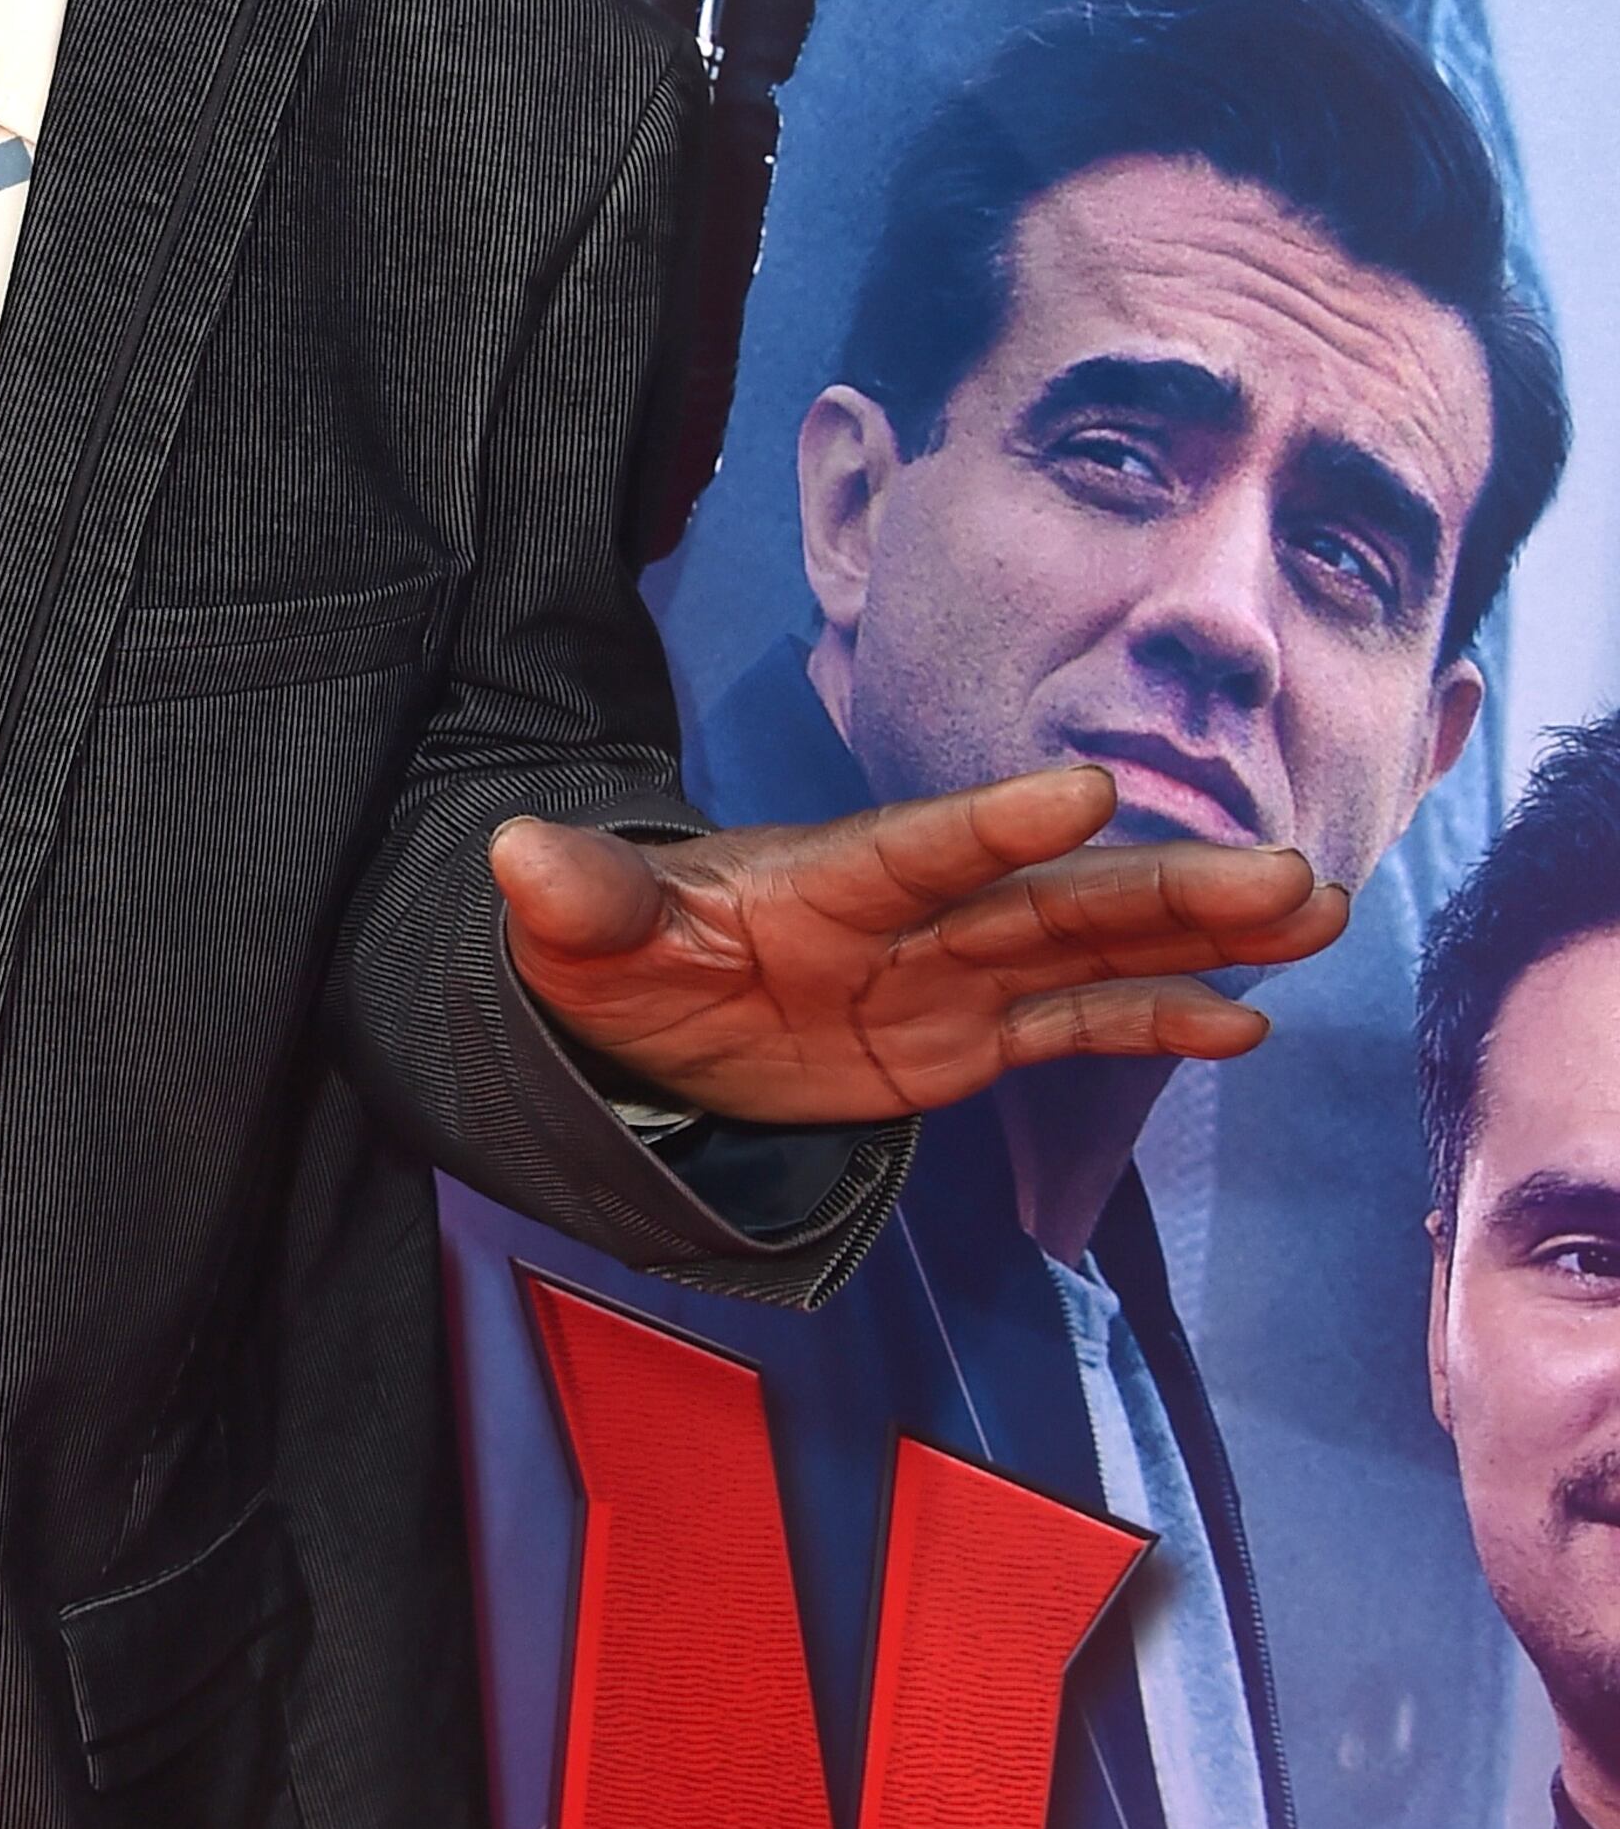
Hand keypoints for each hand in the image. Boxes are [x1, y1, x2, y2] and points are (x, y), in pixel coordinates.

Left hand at [489, 762, 1348, 1126]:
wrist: (647, 1005)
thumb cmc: (621, 954)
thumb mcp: (579, 937)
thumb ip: (575, 900)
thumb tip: (511, 852)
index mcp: (823, 880)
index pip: (919, 848)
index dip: (997, 822)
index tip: (1089, 792)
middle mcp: (910, 916)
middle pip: (1048, 898)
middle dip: (1164, 884)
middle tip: (1285, 870)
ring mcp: (949, 973)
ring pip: (1091, 948)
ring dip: (1198, 934)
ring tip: (1315, 910)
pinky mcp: (965, 1036)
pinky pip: (1072, 1028)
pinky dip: (1155, 1024)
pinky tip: (1246, 1028)